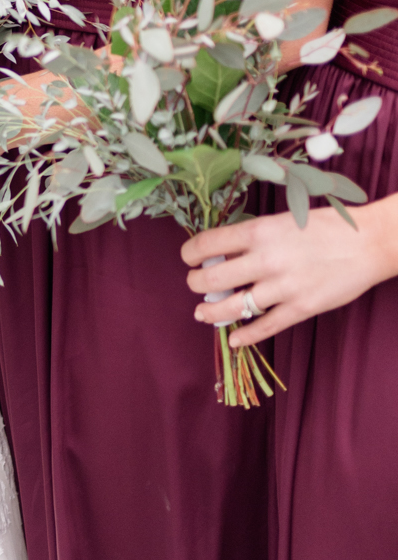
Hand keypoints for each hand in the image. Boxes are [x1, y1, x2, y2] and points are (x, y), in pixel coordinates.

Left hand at [182, 195, 397, 344]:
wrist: (369, 242)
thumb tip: (222, 250)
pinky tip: (235, 339)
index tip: (189, 258)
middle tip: (195, 284)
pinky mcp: (301, 309)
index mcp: (260, 231)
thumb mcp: (283, 219)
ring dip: (211, 312)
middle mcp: (266, 259)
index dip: (190, 253)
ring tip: (202, 313)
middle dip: (195, 284)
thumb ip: (254, 235)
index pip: (207, 244)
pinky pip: (265, 327)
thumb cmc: (326, 226)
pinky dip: (245, 337)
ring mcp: (283, 287)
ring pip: (233, 308)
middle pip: (212, 279)